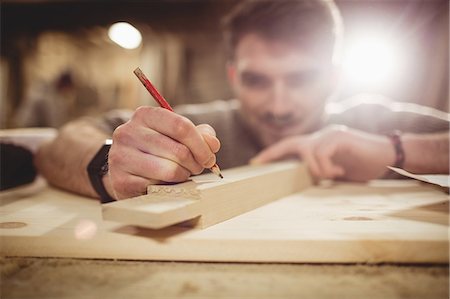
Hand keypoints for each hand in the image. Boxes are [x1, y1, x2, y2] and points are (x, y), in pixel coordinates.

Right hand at [105, 106, 220, 198]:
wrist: (125, 169)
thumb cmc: (156, 150)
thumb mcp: (176, 135)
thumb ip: (199, 135)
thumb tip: (212, 144)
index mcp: (144, 115)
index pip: (181, 126)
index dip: (201, 144)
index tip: (209, 156)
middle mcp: (128, 132)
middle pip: (179, 150)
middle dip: (195, 163)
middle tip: (197, 167)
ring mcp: (121, 157)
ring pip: (170, 170)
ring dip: (184, 175)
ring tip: (182, 173)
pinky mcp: (121, 180)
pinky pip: (157, 186)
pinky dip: (168, 187)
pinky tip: (165, 183)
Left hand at [251, 125, 394, 181]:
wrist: (388, 155)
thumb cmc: (363, 165)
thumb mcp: (337, 171)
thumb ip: (320, 172)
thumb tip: (304, 181)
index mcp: (318, 144)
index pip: (291, 146)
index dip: (273, 154)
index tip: (255, 163)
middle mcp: (321, 136)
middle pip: (291, 142)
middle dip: (272, 153)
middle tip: (256, 163)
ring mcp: (330, 134)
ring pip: (309, 152)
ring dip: (317, 170)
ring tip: (333, 175)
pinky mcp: (340, 136)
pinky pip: (321, 152)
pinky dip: (326, 166)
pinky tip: (339, 170)